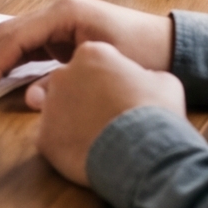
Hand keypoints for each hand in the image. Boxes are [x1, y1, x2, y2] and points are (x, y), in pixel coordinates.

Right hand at [0, 0, 174, 95]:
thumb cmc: (144, 53)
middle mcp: (56, 13)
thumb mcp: (103, 65)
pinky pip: (27, 47)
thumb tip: (29, 98)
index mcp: (63, 14)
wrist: (171, 47)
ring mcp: (58, 23)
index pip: (14, 39)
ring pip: (12, 39)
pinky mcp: (63, 36)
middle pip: (5, 34)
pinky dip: (8, 62)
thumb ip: (63, 81)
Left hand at [23, 40, 186, 183]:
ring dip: (75, 123)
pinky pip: (53, 139)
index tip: (122, 96)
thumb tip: (138, 82)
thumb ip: (143, 75)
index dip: (110, 81)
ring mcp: (49, 105)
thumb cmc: (155, 113)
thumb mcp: (164, 81)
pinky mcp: (43, 136)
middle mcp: (62, 73)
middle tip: (110, 118)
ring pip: (60, 112)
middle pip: (72, 84)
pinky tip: (89, 154)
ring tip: (102, 138)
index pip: (94, 62)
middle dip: (88, 99)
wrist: (144, 153)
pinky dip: (69, 147)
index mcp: (91, 53)